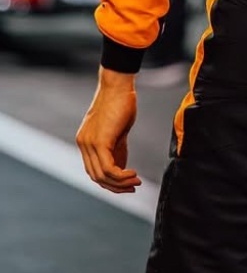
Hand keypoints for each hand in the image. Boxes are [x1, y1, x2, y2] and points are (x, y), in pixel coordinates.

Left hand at [76, 68, 140, 193]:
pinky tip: (133, 173)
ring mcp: (89, 143)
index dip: (110, 182)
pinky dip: (121, 176)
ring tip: (136, 181)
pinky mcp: (99, 142)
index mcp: (85, 142)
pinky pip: (108, 168)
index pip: (94, 171)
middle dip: (116, 186)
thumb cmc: (121, 104)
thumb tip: (121, 170)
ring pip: (102, 175)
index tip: (127, 184)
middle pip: (96, 177)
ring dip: (121, 183)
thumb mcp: (118, 132)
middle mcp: (83, 144)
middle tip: (134, 186)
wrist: (118, 86)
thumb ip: (117, 151)